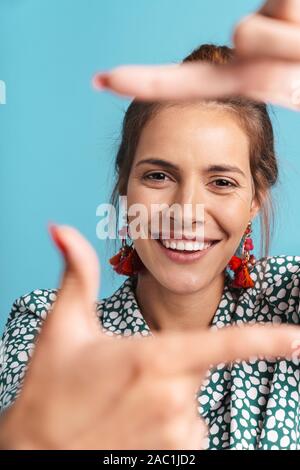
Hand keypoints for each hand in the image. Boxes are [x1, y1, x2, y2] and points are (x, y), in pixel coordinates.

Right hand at [1, 225, 299, 449]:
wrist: (38, 451)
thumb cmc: (50, 388)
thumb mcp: (62, 326)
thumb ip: (77, 273)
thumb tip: (62, 229)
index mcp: (152, 358)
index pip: (223, 345)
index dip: (266, 341)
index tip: (298, 340)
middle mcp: (171, 397)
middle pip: (196, 365)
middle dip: (170, 361)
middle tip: (125, 372)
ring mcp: (175, 431)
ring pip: (191, 398)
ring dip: (167, 394)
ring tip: (123, 402)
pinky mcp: (173, 453)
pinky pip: (187, 427)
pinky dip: (168, 420)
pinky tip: (132, 424)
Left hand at [93, 0, 299, 110]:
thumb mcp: (298, 84)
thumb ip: (269, 77)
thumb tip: (243, 30)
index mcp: (246, 77)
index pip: (187, 81)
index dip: (146, 82)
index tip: (100, 82)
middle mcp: (251, 46)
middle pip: (244, 34)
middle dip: (284, 45)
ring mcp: (267, 18)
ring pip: (259, 24)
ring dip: (299, 38)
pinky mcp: (279, 3)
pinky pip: (283, 7)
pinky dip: (299, 25)